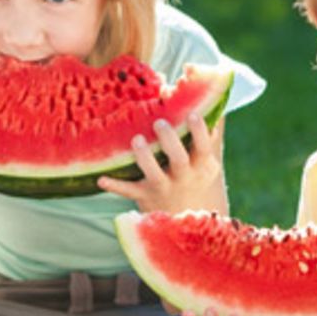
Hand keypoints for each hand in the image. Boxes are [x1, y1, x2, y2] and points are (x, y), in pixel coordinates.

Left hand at [97, 112, 227, 213]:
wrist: (187, 220)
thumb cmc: (196, 177)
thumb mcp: (208, 159)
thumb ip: (210, 130)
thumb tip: (215, 95)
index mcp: (201, 165)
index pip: (203, 147)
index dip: (199, 131)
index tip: (193, 114)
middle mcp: (184, 177)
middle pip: (179, 160)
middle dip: (170, 141)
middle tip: (159, 123)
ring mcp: (164, 188)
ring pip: (154, 175)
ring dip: (145, 158)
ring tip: (136, 139)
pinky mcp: (145, 196)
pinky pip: (129, 191)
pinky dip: (115, 186)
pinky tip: (101, 179)